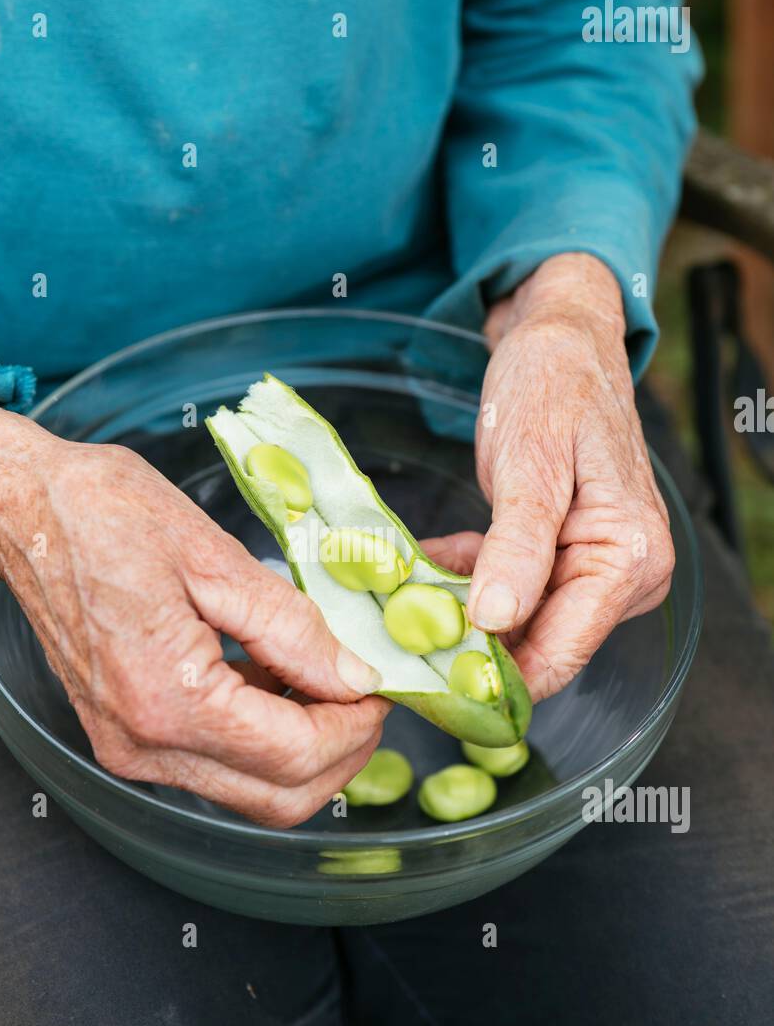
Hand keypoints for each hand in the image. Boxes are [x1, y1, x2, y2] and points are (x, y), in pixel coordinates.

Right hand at [0, 394, 388, 825]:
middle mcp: (144, 747)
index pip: (296, 756)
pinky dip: (262, 738)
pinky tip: (273, 675)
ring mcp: (129, 752)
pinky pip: (217, 767)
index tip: (381, 684)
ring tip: (319, 674)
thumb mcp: (213, 557)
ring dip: (303, 748)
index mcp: (166, 700)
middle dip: (340, 753)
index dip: (356, 726)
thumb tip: (355, 676)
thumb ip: (292, 627)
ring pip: (252, 794)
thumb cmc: (102, 514)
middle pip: (279, 801)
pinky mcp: (126, 741)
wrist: (22, 513)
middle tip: (364, 692)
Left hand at [428, 254, 673, 700]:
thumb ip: (517, 546)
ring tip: (398, 605)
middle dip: (469, 646)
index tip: (424, 685)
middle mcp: (627, 576)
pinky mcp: (571, 556)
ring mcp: (601, 568)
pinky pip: (516, 592)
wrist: (562, 340)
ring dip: (462, 615)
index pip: (560, 653)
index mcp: (629, 558)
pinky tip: (427, 573)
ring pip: (520, 622)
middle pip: (540, 645)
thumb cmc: (554, 385)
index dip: (493, 678)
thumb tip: (496, 619)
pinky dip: (472, 585)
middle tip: (395, 642)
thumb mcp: (529, 462)